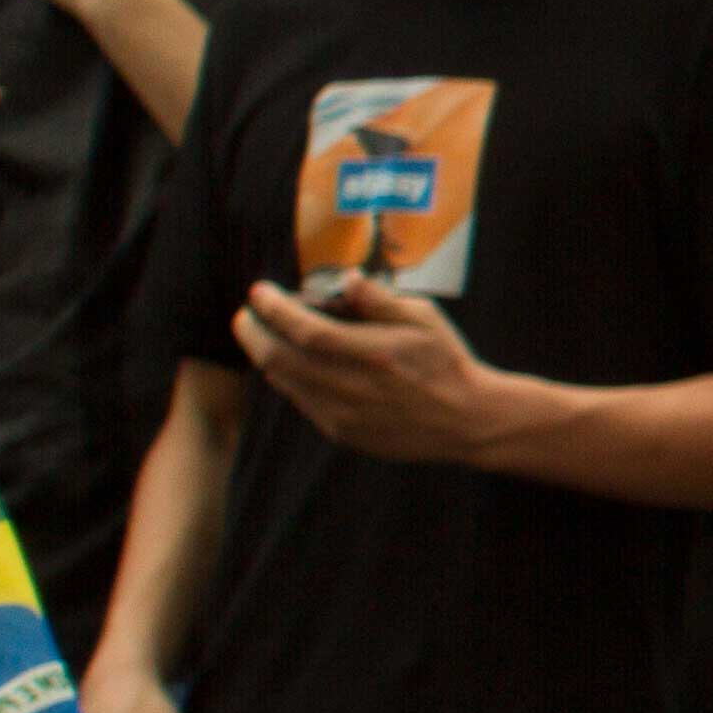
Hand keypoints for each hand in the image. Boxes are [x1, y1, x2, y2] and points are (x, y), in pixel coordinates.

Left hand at [233, 280, 510, 464]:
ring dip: (267, 355)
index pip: (303, 328)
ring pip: (283, 382)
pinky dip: (288, 378)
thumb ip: (379, 298)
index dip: (273, 309)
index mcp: (371, 352)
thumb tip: (344, 279)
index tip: (259, 292)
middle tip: (246, 315)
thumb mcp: (424, 318)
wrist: (467, 420)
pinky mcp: (341, 432)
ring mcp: (342, 415)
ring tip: (266, 336)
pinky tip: (296, 364)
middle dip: (252, 333)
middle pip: (277, 359)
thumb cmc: (447, 362)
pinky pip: (301, 401)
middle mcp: (350, 386)